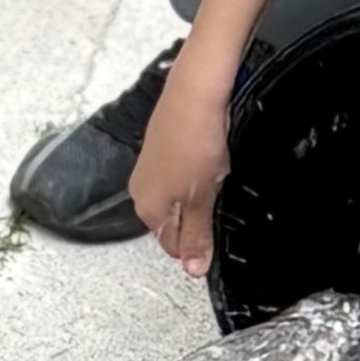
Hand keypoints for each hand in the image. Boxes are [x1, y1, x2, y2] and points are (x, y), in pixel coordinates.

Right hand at [132, 44, 240, 271]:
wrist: (195, 91)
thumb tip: (192, 269)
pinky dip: (197, 172)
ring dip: (198, 194)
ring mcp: (149, 166)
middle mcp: (141, 188)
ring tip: (216, 177)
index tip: (216, 236)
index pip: (171, 245)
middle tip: (219, 201)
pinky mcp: (161, 146)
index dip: (197, 245)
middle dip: (197, 217)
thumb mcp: (202, 199)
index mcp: (147, 208)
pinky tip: (211, 160)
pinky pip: (180, 173)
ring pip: (178, 196)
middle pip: (173, 221)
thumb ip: (197, 235)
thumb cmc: (195, 140)